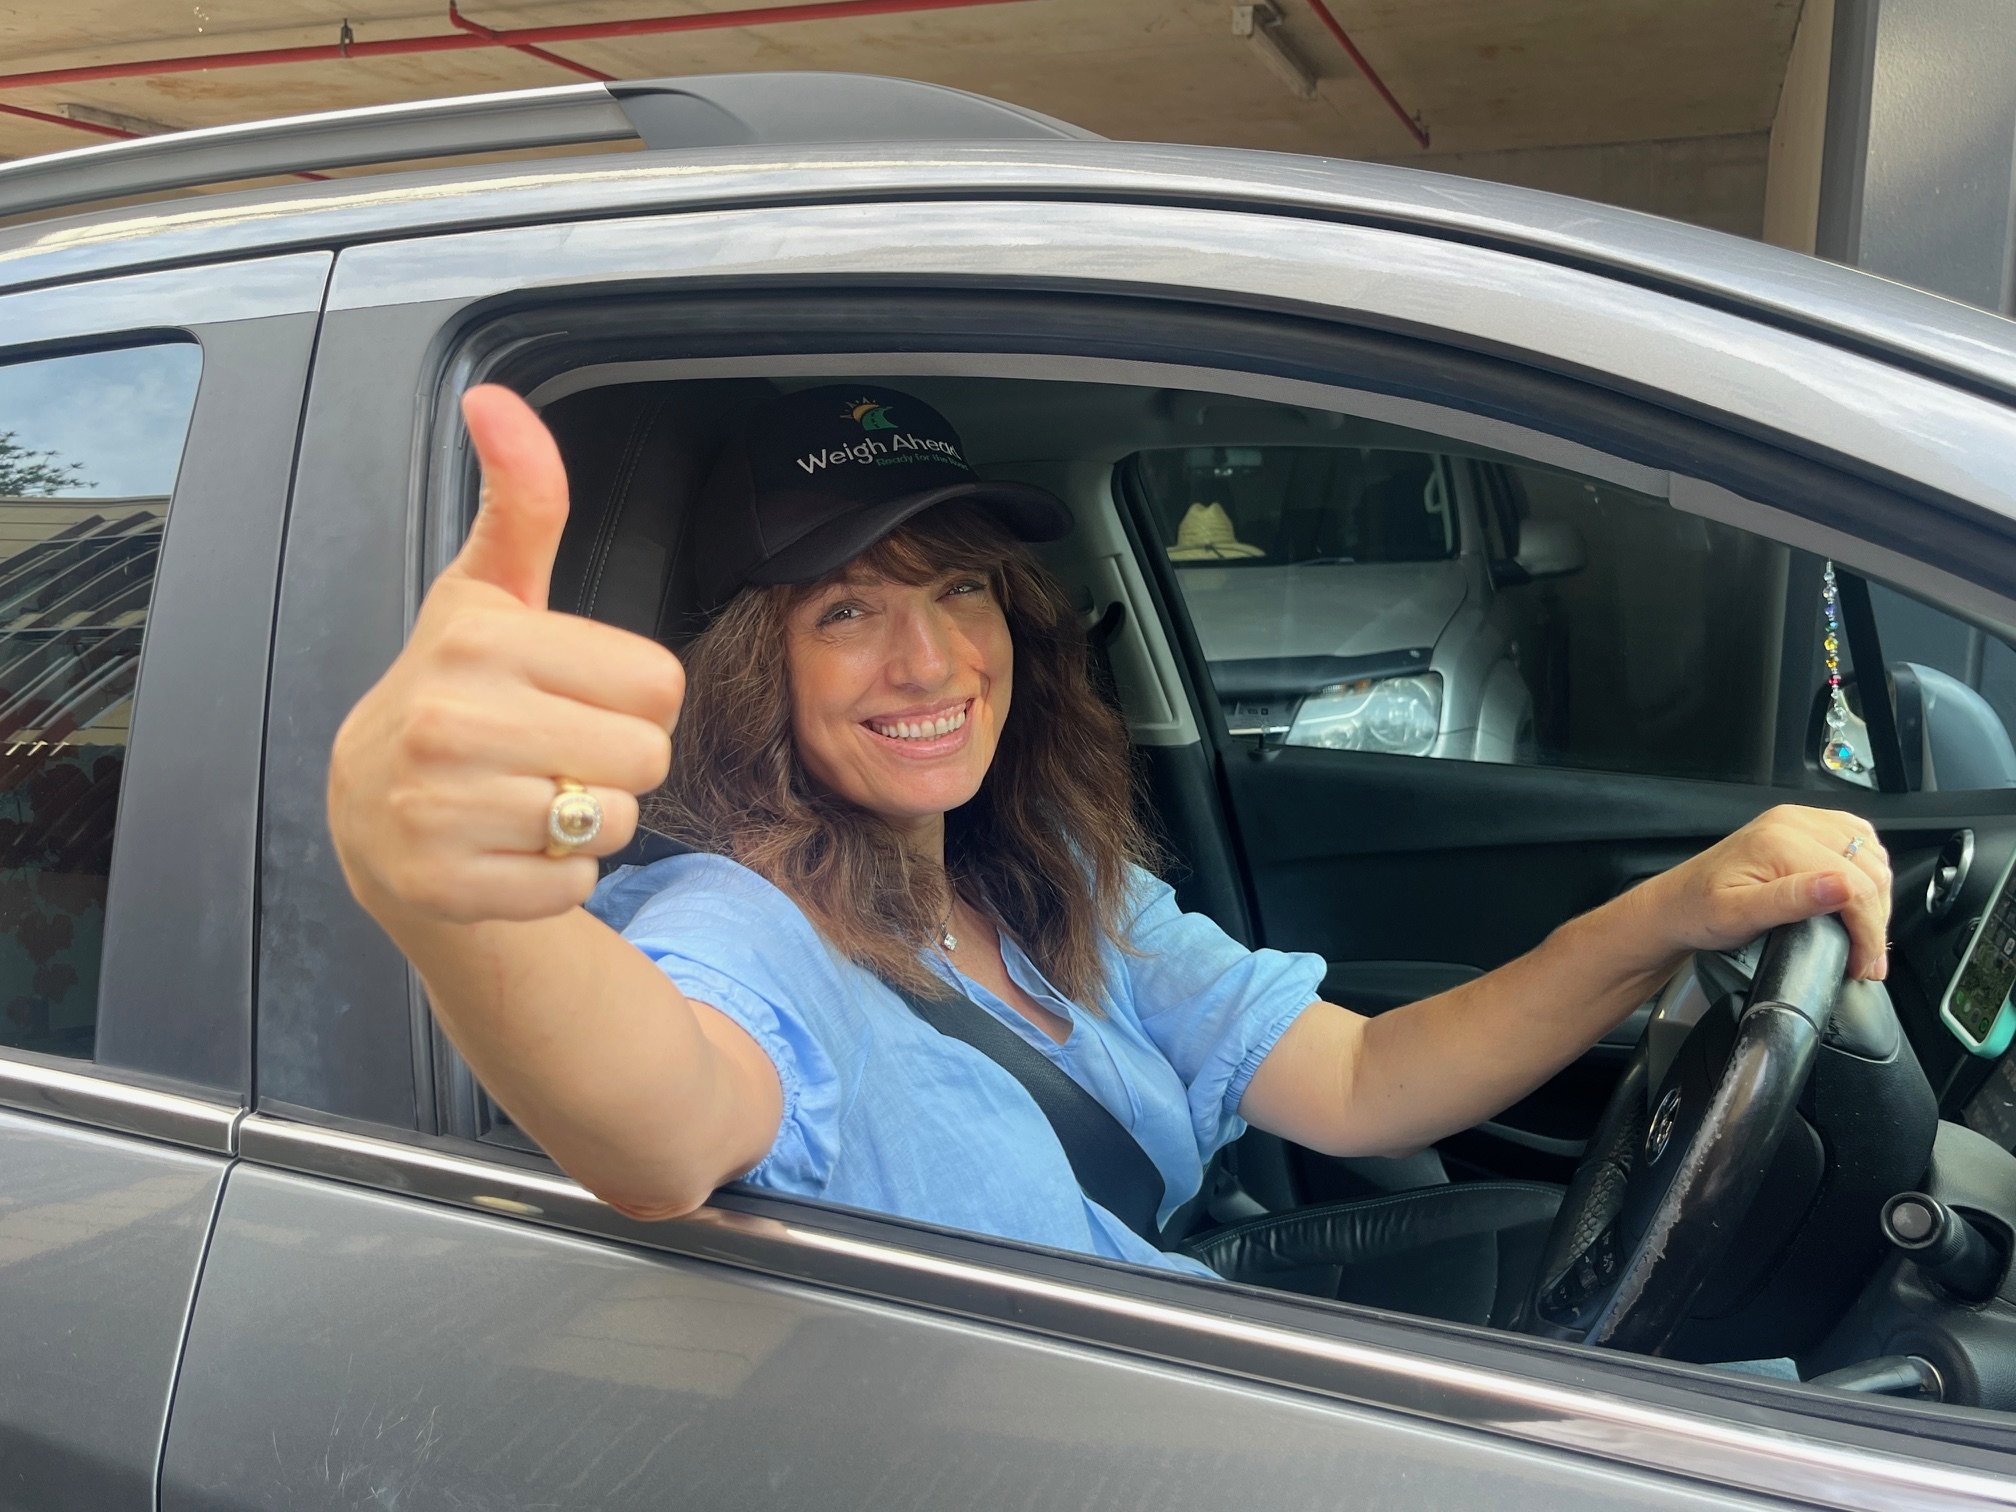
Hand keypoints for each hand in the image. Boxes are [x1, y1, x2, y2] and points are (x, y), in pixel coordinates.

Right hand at [328, 385, 686, 925]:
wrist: (376, 810)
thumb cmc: (460, 691)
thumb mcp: (490, 593)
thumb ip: (521, 503)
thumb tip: (495, 400)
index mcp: (483, 640)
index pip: (657, 683)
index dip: (630, 697)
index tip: (571, 695)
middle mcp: (452, 720)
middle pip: (646, 756)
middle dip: (616, 763)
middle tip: (551, 752)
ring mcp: (439, 809)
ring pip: (615, 825)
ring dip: (588, 822)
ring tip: (524, 797)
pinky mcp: (444, 885)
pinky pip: (574, 885)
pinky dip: (556, 877)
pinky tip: (505, 847)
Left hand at [1638, 804, 1892, 980]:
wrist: (1675, 903)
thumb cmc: (1698, 912)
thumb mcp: (1737, 915)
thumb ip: (1790, 900)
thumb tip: (1842, 887)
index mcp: (1780, 840)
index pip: (1855, 884)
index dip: (1868, 931)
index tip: (1862, 965)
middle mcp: (1794, 822)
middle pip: (1869, 869)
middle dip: (1876, 920)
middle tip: (1867, 961)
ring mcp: (1800, 820)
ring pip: (1870, 854)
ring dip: (1877, 897)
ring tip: (1865, 938)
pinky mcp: (1803, 827)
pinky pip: (1857, 842)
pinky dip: (1868, 871)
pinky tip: (1860, 899)